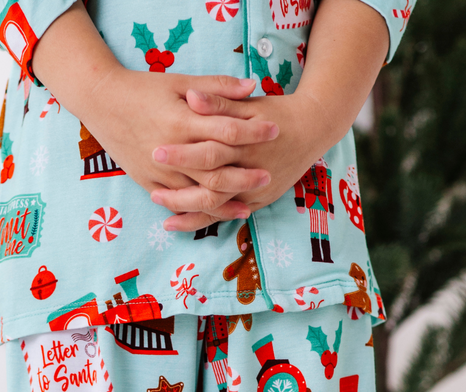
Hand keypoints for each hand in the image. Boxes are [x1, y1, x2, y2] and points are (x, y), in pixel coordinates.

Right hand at [80, 68, 278, 218]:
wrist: (101, 102)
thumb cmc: (142, 89)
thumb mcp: (179, 81)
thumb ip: (216, 87)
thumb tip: (251, 87)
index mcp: (181, 121)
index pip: (226, 130)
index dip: (253, 131)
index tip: (274, 130)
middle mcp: (172, 150)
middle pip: (216, 171)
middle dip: (244, 176)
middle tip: (268, 175)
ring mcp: (159, 172)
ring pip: (198, 195)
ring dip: (226, 202)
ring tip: (248, 205)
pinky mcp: (149, 183)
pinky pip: (179, 204)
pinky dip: (200, 212)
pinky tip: (218, 213)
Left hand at [150, 90, 329, 231]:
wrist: (312, 131)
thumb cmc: (276, 113)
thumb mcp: (249, 105)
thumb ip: (219, 102)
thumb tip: (191, 95)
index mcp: (246, 143)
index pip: (210, 151)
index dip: (183, 154)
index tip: (155, 152)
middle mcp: (252, 171)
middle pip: (212, 188)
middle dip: (181, 194)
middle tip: (153, 194)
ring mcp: (256, 192)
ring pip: (218, 208)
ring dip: (189, 213)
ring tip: (162, 214)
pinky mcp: (257, 203)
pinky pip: (226, 215)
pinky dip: (203, 220)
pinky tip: (180, 222)